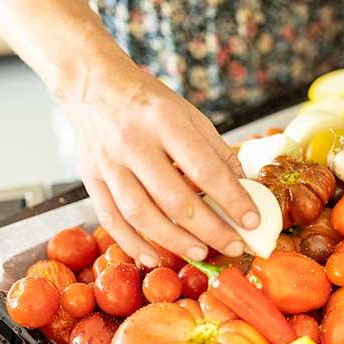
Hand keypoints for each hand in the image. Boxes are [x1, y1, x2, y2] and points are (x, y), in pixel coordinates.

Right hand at [60, 54, 258, 267]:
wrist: (93, 85)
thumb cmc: (149, 103)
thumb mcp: (190, 115)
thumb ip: (216, 152)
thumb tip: (243, 190)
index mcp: (164, 121)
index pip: (204, 169)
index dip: (231, 199)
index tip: (252, 220)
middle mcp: (133, 143)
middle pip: (173, 198)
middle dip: (209, 228)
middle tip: (233, 246)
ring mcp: (108, 163)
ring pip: (141, 214)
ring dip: (174, 241)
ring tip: (201, 253)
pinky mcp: (90, 179)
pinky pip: (111, 219)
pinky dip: (133, 243)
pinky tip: (154, 257)